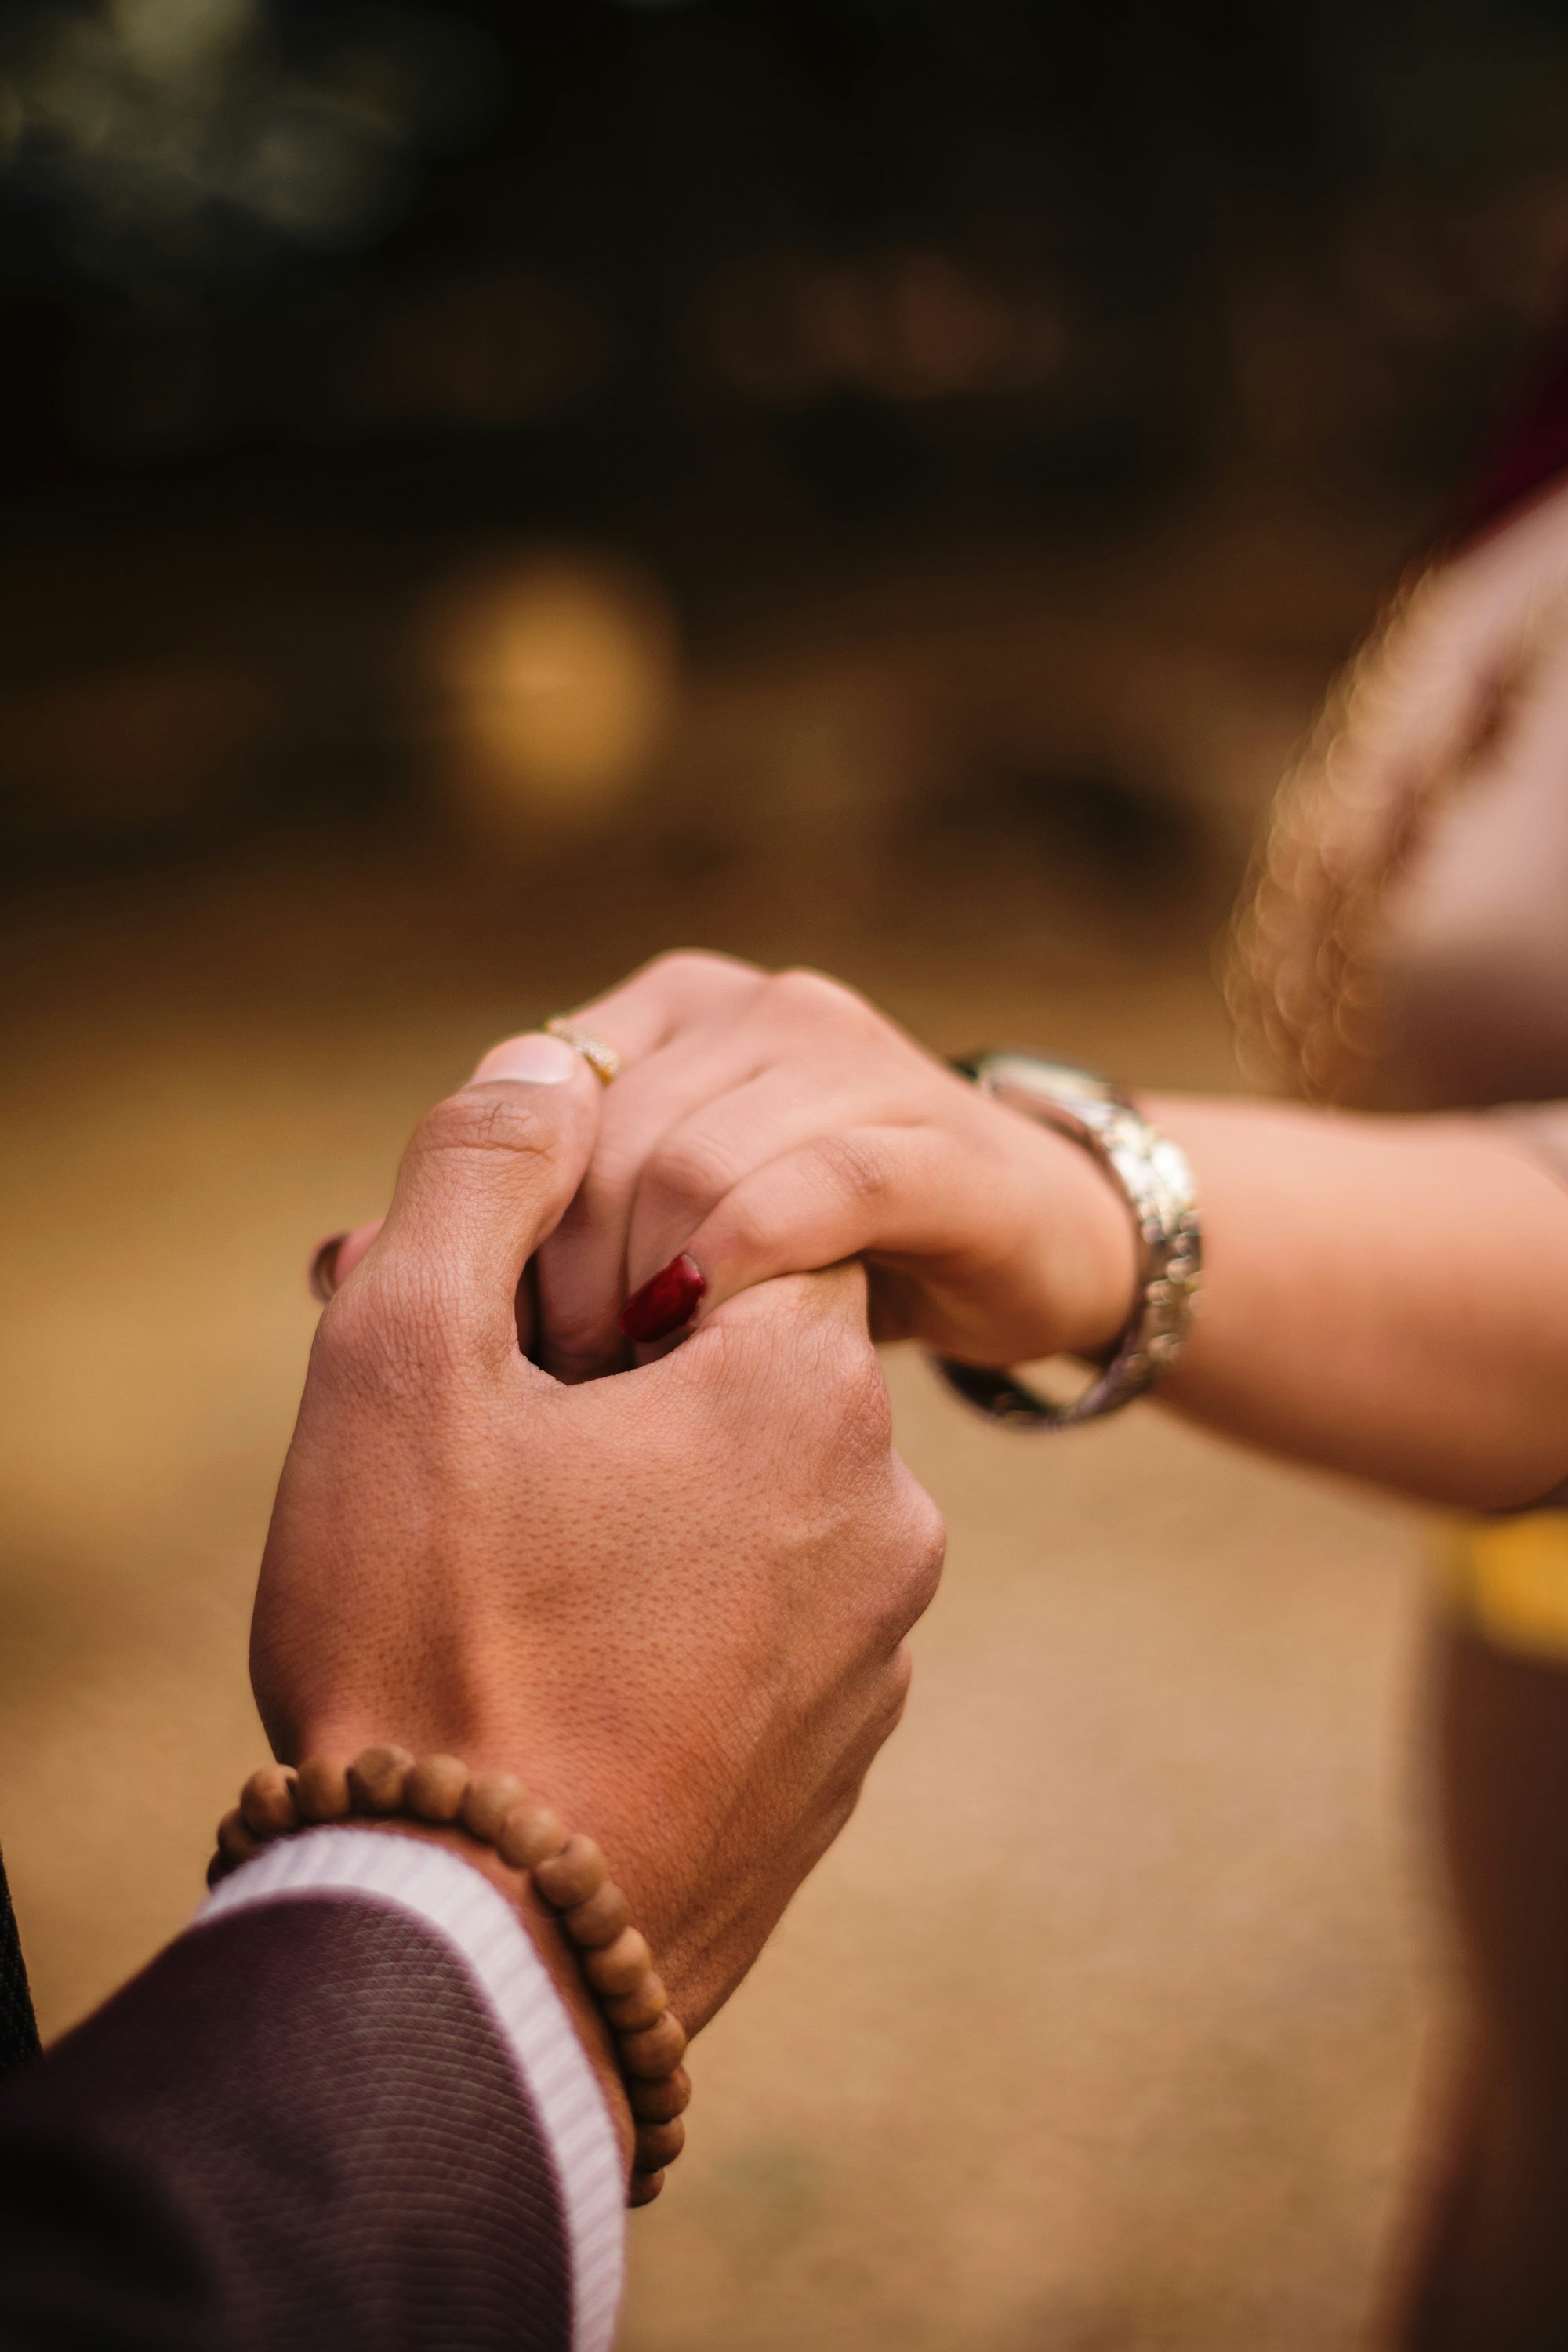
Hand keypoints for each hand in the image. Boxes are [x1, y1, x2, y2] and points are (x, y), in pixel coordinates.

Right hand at [252, 1029, 944, 2057]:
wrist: (476, 1961)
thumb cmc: (433, 1640)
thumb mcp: (406, 1358)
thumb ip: (482, 1170)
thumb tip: (552, 1060)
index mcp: (810, 1388)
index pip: (742, 1236)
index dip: (608, 1266)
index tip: (517, 1337)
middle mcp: (887, 1515)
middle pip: (745, 1376)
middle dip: (613, 1385)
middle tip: (469, 1451)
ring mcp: (875, 1658)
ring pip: (751, 1512)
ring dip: (638, 1509)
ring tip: (496, 1576)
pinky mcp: (835, 1768)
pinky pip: (758, 1637)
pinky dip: (671, 1626)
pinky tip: (556, 1678)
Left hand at [523, 953, 1138, 1383]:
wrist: (1036, 1246)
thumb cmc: (823, 1251)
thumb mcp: (659, 1228)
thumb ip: (524, 1229)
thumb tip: (343, 1262)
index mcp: (676, 1007)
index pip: (532, 1092)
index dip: (495, 1221)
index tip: (492, 1336)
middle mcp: (762, 1004)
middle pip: (603, 1133)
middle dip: (563, 1272)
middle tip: (558, 1384)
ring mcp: (859, 1057)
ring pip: (696, 1157)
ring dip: (645, 1283)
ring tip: (633, 1380)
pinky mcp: (943, 1140)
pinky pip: (823, 1188)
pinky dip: (749, 1263)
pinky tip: (713, 1328)